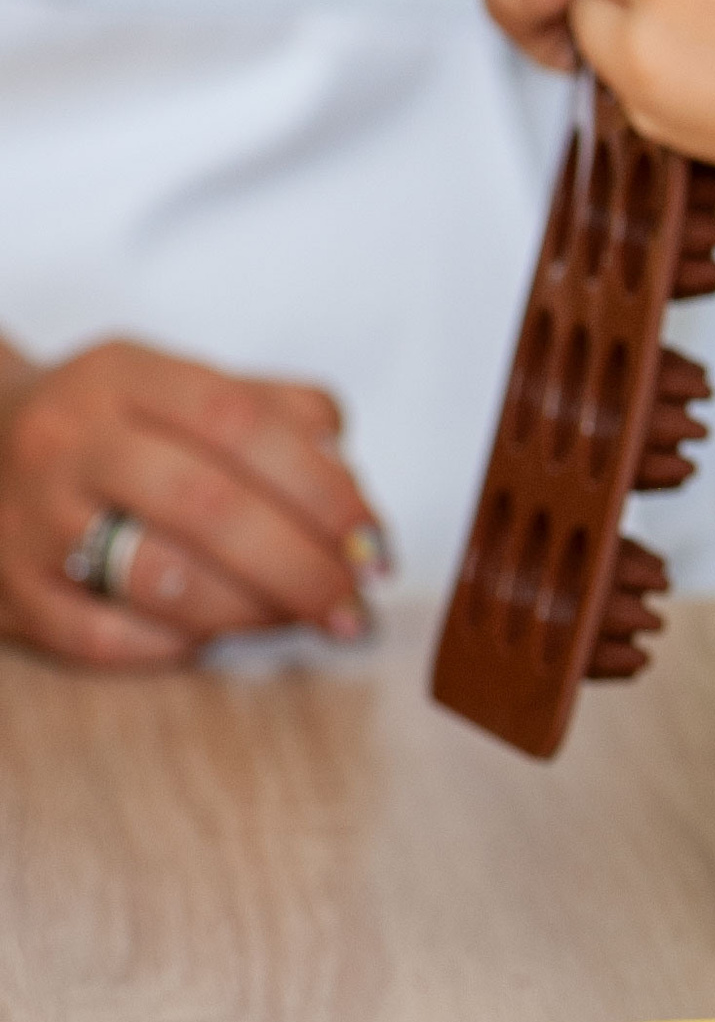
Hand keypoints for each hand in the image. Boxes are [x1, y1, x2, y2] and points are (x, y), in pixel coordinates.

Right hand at [0, 341, 386, 667]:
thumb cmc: (110, 428)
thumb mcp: (177, 386)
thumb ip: (276, 413)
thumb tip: (352, 484)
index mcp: (122, 376)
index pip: (239, 422)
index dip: (321, 487)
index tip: (372, 541)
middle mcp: (67, 442)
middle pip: (207, 506)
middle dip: (301, 565)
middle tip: (354, 603)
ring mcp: (27, 522)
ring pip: (160, 579)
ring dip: (252, 610)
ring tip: (301, 619)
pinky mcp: (8, 595)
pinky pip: (106, 640)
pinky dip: (177, 645)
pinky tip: (217, 636)